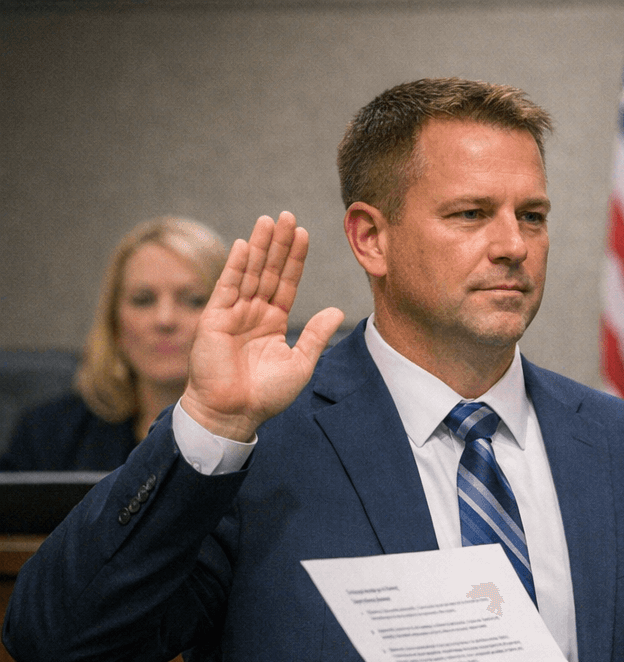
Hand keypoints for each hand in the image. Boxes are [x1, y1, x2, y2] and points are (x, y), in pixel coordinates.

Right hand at [180, 212, 344, 441]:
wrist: (234, 412)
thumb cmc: (266, 394)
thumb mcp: (301, 363)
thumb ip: (316, 335)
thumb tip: (337, 310)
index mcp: (274, 321)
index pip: (286, 282)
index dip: (295, 259)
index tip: (304, 233)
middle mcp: (254, 312)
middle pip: (268, 270)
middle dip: (278, 243)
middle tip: (287, 215)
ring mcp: (234, 313)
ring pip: (250, 272)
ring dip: (260, 246)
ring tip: (269, 219)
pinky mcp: (215, 318)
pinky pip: (228, 286)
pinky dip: (237, 265)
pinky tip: (247, 244)